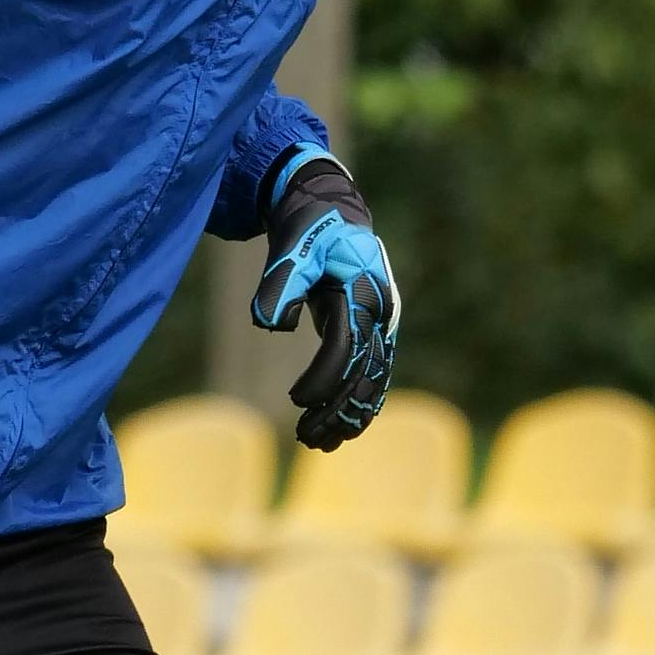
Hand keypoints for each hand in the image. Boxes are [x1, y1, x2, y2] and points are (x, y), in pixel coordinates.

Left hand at [249, 151, 399, 451]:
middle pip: (365, 373)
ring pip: (374, 380)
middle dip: (336, 410)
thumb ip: (279, 284)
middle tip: (305, 438)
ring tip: (320, 443)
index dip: (323, 378)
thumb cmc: (308, 229)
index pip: (347, 348)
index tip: (296, 401)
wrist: (333, 211)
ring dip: (349, 414)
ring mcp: (384, 323)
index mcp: (364, 291)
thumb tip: (270, 325)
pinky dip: (361, 403)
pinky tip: (343, 430)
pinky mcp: (376, 331)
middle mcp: (382, 312)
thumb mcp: (291, 248)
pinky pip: (375, 374)